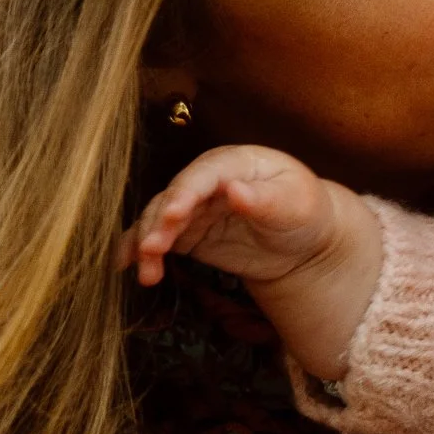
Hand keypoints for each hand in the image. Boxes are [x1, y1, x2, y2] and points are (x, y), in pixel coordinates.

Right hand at [121, 146, 383, 380]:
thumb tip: (234, 189)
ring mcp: (195, 206)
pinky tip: (128, 268)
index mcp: (237, 162)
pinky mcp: (188, 232)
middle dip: (158, 222)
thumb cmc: (305, 212)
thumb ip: (264, 198)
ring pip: (159, 218)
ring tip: (146, 271)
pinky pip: (159, 239)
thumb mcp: (295, 204)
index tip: (172, 215)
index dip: (185, 193)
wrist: (305, 240)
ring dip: (147, 242)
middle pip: (174, 196)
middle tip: (150, 249)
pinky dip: (142, 252)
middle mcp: (208, 179)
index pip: (203, 174)